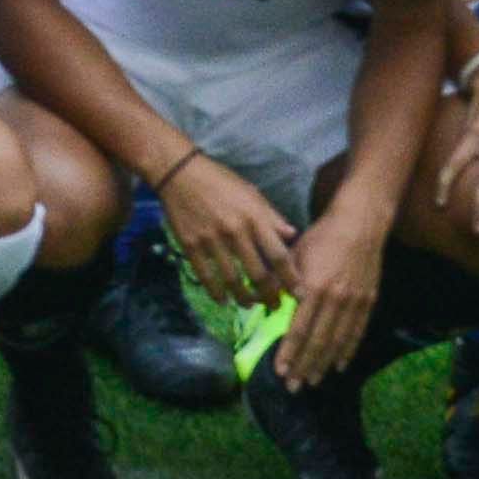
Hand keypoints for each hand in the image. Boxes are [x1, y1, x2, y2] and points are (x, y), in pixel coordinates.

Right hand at [153, 143, 299, 310]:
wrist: (179, 172)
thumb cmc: (220, 181)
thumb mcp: (251, 193)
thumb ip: (272, 216)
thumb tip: (292, 235)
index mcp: (254, 217)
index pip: (278, 255)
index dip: (290, 279)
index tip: (299, 295)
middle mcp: (235, 231)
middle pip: (257, 274)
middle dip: (269, 296)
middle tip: (274, 306)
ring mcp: (211, 240)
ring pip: (232, 280)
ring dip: (244, 298)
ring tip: (249, 304)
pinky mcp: (190, 245)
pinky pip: (205, 276)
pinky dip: (216, 293)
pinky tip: (223, 300)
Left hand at [276, 200, 390, 386]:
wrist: (360, 225)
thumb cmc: (322, 237)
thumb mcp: (296, 255)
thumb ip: (282, 282)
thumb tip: (266, 303)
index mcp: (313, 288)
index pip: (299, 329)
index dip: (289, 352)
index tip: (280, 371)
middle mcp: (334, 299)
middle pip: (318, 342)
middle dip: (304, 366)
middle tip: (293, 386)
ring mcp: (354, 303)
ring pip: (337, 342)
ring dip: (323, 364)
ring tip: (313, 381)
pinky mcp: (368, 302)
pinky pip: (356, 333)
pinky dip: (347, 351)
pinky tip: (339, 365)